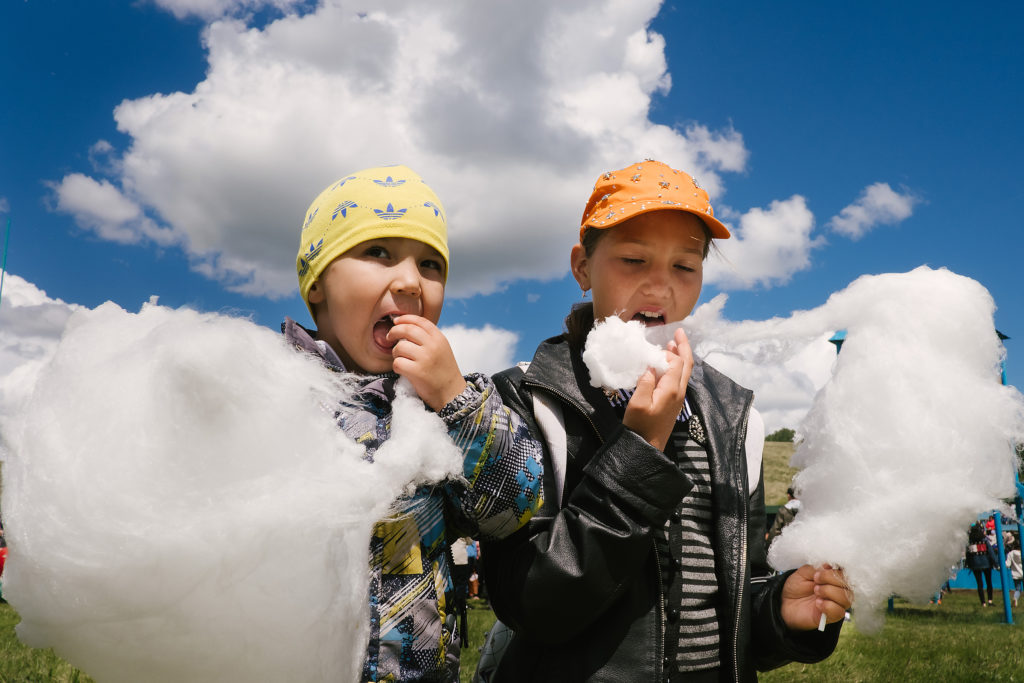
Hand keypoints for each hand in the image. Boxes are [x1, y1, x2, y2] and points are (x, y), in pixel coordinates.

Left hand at [387, 314, 466, 411]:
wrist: (451, 393)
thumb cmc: (443, 371)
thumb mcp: (442, 349)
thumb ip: (428, 338)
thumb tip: (406, 327)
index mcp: (439, 338)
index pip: (420, 321)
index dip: (405, 319)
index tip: (396, 321)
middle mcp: (433, 346)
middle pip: (407, 330)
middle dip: (394, 331)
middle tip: (390, 337)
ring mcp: (425, 358)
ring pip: (399, 347)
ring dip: (396, 352)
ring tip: (401, 358)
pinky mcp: (417, 372)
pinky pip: (397, 363)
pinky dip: (397, 366)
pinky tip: (403, 370)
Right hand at [622, 327, 692, 450]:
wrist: (646, 447)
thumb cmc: (640, 426)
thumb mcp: (637, 403)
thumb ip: (645, 382)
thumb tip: (650, 366)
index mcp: (671, 390)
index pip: (677, 362)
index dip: (671, 350)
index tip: (663, 340)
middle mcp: (678, 392)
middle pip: (686, 365)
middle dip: (684, 347)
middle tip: (678, 332)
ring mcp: (677, 398)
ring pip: (684, 372)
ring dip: (680, 356)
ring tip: (673, 344)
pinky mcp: (673, 402)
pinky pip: (679, 379)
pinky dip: (675, 367)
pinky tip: (666, 365)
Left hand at [780, 564, 852, 630]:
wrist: (785, 602)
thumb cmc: (796, 586)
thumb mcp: (804, 572)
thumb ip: (816, 568)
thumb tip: (828, 565)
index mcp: (833, 578)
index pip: (845, 573)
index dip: (835, 571)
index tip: (821, 570)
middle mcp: (838, 591)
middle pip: (848, 585)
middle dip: (831, 579)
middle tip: (816, 580)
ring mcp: (835, 604)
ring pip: (846, 599)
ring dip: (830, 592)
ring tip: (816, 591)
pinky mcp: (831, 616)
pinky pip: (839, 612)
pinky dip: (829, 606)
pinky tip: (817, 603)